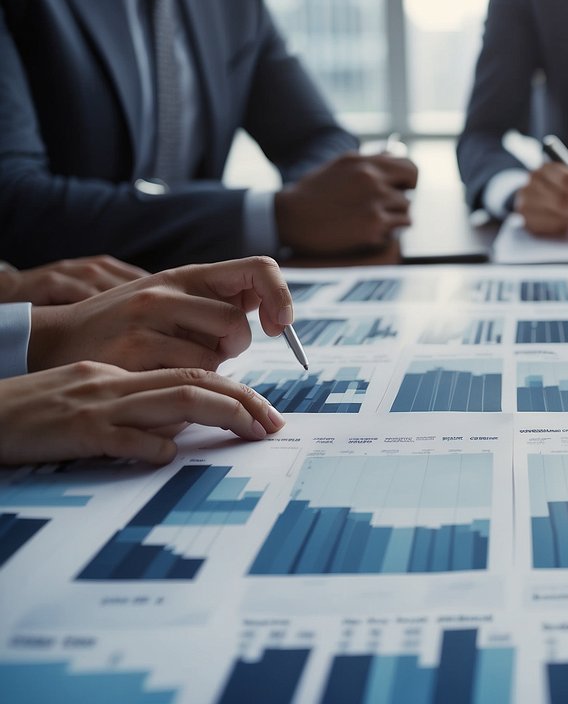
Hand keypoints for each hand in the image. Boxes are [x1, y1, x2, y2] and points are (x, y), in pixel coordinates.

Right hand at [0, 363, 285, 465]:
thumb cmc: (29, 417)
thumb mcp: (86, 402)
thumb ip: (131, 410)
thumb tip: (177, 432)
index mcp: (119, 374)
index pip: (189, 372)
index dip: (234, 390)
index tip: (264, 413)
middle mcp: (114, 383)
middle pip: (193, 381)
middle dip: (243, 401)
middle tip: (275, 424)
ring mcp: (95, 405)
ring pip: (172, 399)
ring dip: (221, 413)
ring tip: (252, 432)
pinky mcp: (75, 431)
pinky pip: (122, 436)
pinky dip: (151, 445)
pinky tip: (170, 456)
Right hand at [27, 256, 294, 372]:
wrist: (54, 340)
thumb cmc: (124, 326)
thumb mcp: (168, 301)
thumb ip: (213, 303)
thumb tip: (272, 312)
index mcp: (183, 277)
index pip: (257, 268)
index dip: (280, 296)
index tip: (280, 326)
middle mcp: (164, 294)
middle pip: (236, 325)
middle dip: (235, 348)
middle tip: (211, 353)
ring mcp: (143, 325)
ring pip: (212, 361)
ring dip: (207, 376)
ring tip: (173, 367)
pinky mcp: (128, 357)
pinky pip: (182, 387)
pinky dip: (180, 401)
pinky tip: (159, 397)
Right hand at [275, 153, 418, 253]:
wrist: (290, 218)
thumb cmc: (312, 194)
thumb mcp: (339, 167)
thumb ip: (367, 162)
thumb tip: (393, 155)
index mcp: (363, 162)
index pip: (407, 165)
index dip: (409, 177)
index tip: (405, 186)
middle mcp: (372, 179)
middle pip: (410, 185)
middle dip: (403, 195)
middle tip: (392, 206)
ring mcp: (374, 202)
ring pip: (406, 208)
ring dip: (395, 215)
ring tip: (375, 220)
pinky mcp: (373, 225)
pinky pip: (399, 226)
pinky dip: (391, 230)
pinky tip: (374, 230)